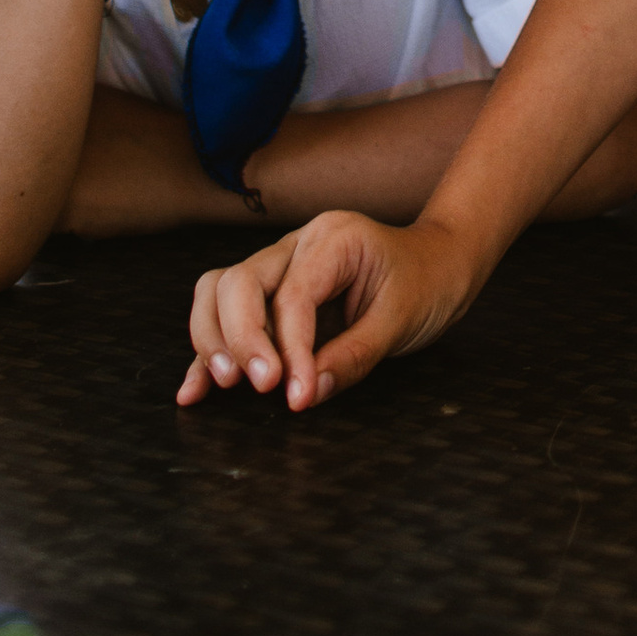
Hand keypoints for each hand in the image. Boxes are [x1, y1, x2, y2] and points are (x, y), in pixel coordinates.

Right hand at [178, 210, 476, 412]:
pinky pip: (223, 313)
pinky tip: (195, 389)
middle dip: (240, 338)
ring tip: (226, 384)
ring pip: (218, 290)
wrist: (441, 263)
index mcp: (333, 239)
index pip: (293, 296)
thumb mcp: (402, 320)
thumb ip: (354, 356)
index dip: (289, 350)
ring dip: (214, 338)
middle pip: (239, 282)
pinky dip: (208, 349)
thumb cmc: (426, 283)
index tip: (296, 396)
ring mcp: (278, 264)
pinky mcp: (269, 293)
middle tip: (259, 386)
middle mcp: (296, 244)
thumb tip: (307, 394)